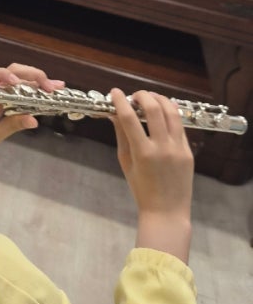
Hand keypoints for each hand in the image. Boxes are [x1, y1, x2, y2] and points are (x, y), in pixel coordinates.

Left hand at [0, 64, 65, 152]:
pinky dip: (30, 84)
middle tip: (54, 87)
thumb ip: (11, 126)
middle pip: (11, 72)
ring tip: (55, 87)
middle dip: (33, 76)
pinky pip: (14, 84)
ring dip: (35, 78)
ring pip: (14, 75)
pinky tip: (44, 90)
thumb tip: (33, 120)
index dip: (7, 77)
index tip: (20, 83)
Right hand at [110, 89, 193, 261]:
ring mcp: (178, 149)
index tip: (115, 92)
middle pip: (154, 110)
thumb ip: (121, 135)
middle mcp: (162, 148)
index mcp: (142, 153)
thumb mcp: (125, 162)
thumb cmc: (141, 189)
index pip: (129, 118)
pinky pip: (180, 127)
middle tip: (135, 96)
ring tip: (150, 98)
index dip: (121, 101)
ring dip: (160, 100)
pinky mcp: (188, 151)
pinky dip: (171, 114)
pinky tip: (164, 110)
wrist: (166, 211)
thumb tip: (114, 113)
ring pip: (172, 113)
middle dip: (143, 96)